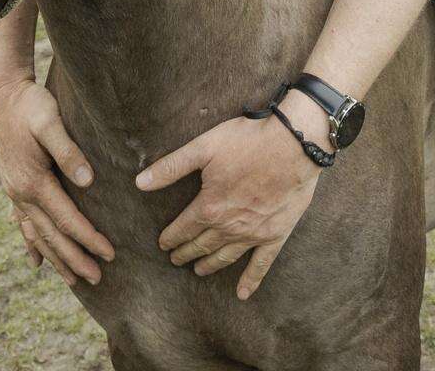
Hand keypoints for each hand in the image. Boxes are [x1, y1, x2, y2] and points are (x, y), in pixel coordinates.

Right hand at [0, 76, 113, 286]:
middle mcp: (20, 193)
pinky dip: (32, 244)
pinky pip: (23, 224)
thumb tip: (88, 180)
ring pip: (37, 235)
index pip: (66, 220)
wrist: (4, 95)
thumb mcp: (50, 121)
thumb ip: (68, 150)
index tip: (110, 253)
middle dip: (74, 259)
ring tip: (73, 280)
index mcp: (32, 181)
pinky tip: (36, 261)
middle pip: (51, 235)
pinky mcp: (14, 187)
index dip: (89, 238)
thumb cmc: (32, 105)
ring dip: (56, 259)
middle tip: (97, 279)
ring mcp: (14, 192)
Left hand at [134, 101, 327, 299]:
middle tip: (175, 259)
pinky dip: (251, 280)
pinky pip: (261, 263)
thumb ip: (171, 167)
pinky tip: (242, 293)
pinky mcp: (276, 234)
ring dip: (209, 265)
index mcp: (209, 206)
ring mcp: (253, 233)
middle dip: (186, 252)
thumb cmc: (248, 141)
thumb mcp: (204, 147)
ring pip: (225, 256)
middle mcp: (229, 226)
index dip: (170, 237)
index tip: (163, 243)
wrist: (294, 143)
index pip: (183, 228)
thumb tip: (139, 182)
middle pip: (201, 245)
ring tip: (198, 270)